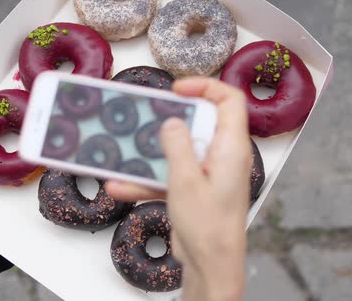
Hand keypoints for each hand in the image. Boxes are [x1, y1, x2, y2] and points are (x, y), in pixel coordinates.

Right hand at [106, 77, 251, 300]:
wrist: (210, 266)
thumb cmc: (208, 227)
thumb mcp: (185, 180)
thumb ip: (177, 146)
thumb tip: (172, 122)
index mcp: (230, 148)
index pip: (229, 100)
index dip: (205, 86)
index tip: (177, 89)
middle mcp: (222, 156)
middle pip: (199, 122)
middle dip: (169, 120)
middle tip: (147, 116)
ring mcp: (207, 173)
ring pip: (179, 150)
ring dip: (151, 154)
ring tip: (124, 153)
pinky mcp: (194, 188)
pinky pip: (170, 174)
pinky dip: (148, 179)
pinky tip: (120, 186)